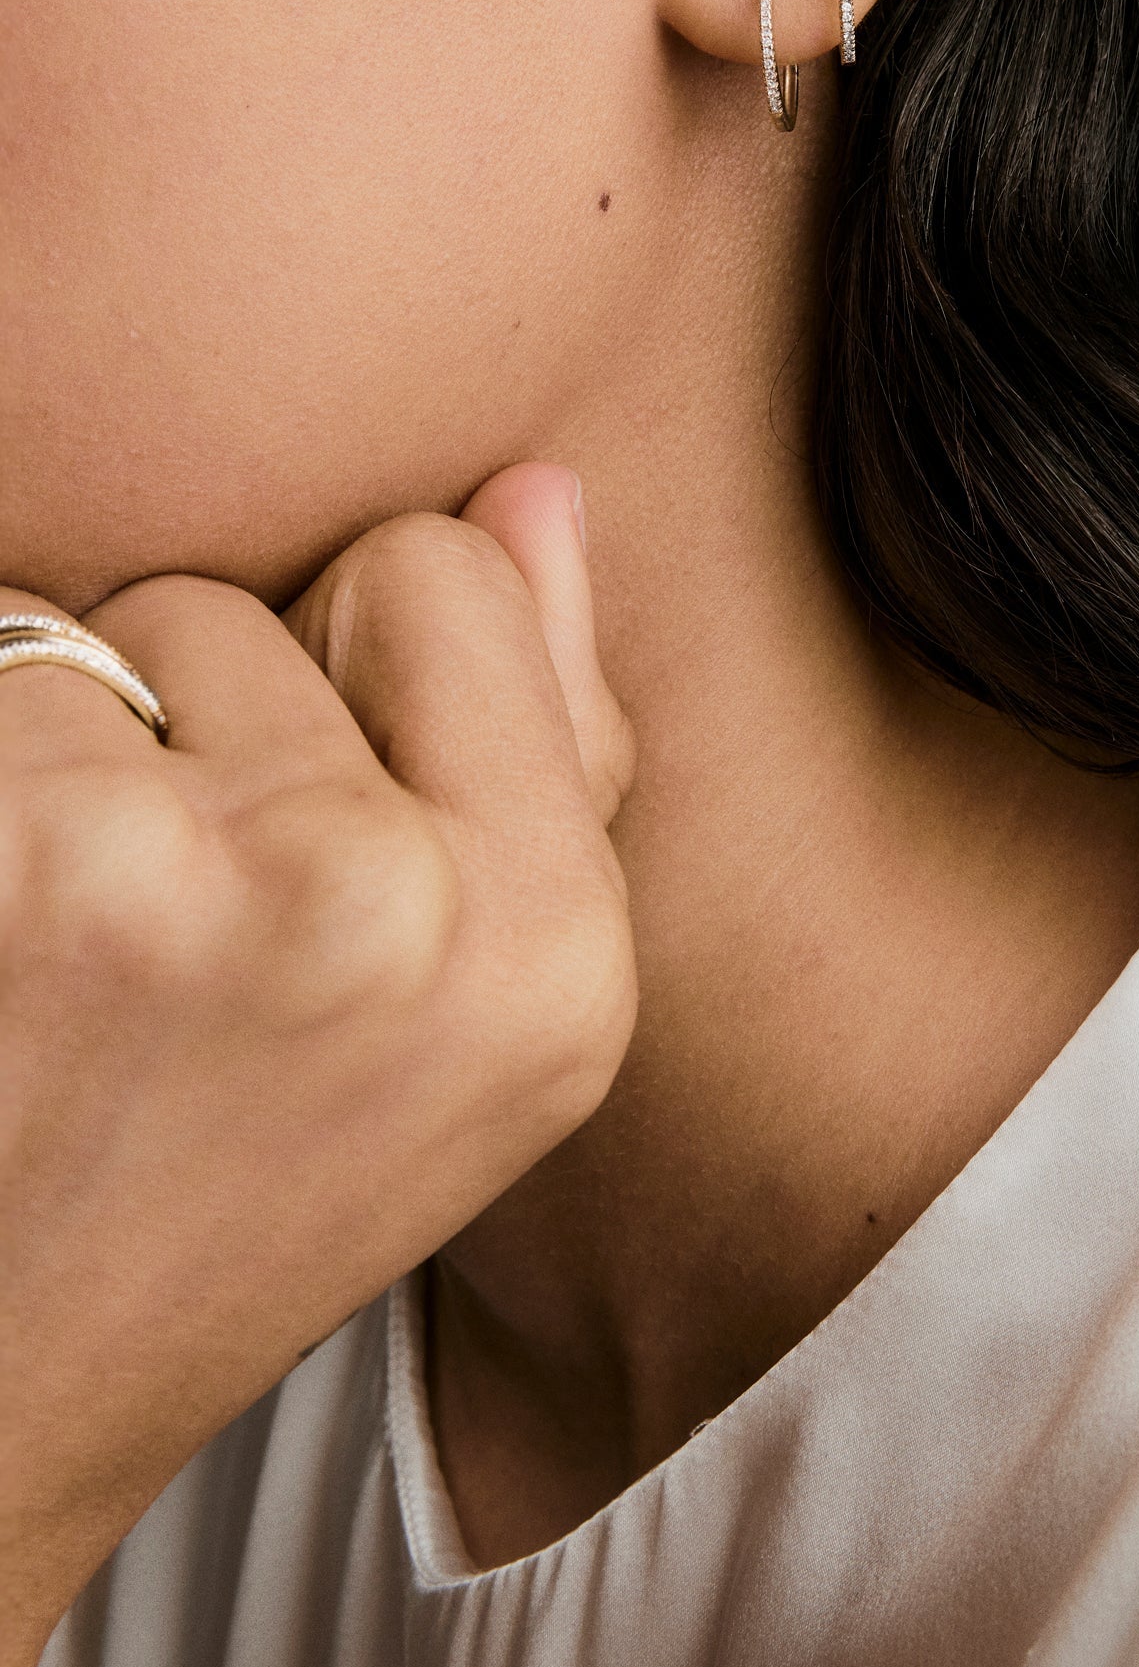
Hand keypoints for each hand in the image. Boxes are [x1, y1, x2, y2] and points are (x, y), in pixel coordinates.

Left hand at [0, 465, 637, 1666]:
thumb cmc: (238, 1181)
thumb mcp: (480, 1014)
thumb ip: (546, 741)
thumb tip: (539, 485)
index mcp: (555, 950)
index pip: (444, 570)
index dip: (352, 680)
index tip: (302, 840)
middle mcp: (389, 913)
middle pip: (256, 594)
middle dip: (195, 716)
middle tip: (166, 932)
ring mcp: (171, 884)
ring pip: (92, 633)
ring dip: (55, 748)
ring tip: (59, 940)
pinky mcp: (4, 862)